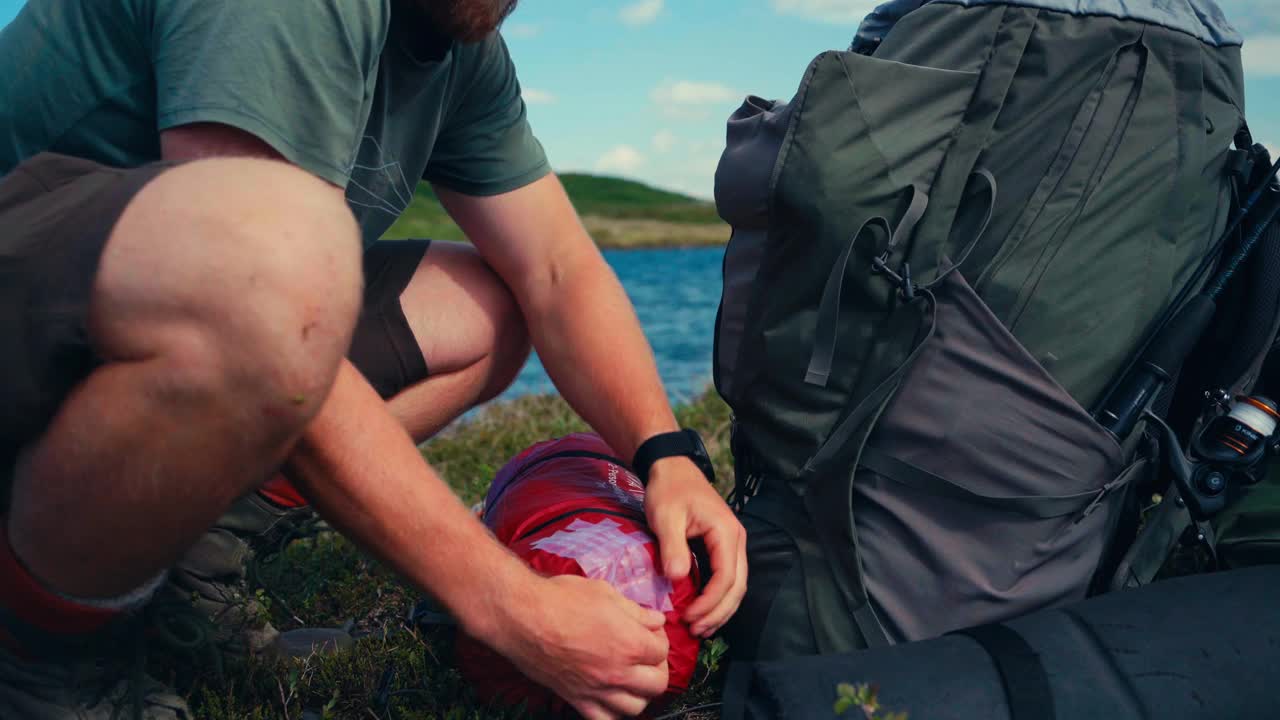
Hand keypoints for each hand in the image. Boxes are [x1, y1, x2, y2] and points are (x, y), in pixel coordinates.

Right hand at [486, 574, 670, 719]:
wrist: (522, 616)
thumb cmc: (560, 599)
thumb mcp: (605, 593)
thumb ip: (636, 611)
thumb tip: (656, 620)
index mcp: (630, 642)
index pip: (662, 650)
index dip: (659, 638)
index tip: (650, 632)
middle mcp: (617, 672)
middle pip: (657, 683)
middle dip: (657, 667)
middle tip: (646, 655)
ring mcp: (597, 689)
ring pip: (635, 707)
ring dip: (640, 692)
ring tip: (631, 677)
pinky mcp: (576, 699)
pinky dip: (612, 713)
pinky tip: (610, 698)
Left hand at [645, 456, 746, 637]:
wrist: (672, 468)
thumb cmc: (668, 490)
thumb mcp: (666, 516)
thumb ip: (673, 547)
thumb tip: (678, 579)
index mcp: (725, 532)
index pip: (726, 577)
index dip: (710, 602)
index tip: (689, 617)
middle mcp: (736, 540)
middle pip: (738, 586)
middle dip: (718, 613)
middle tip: (695, 630)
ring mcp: (733, 543)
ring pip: (736, 585)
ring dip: (721, 609)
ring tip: (700, 628)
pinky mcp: (724, 546)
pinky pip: (728, 577)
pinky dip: (719, 598)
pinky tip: (703, 610)